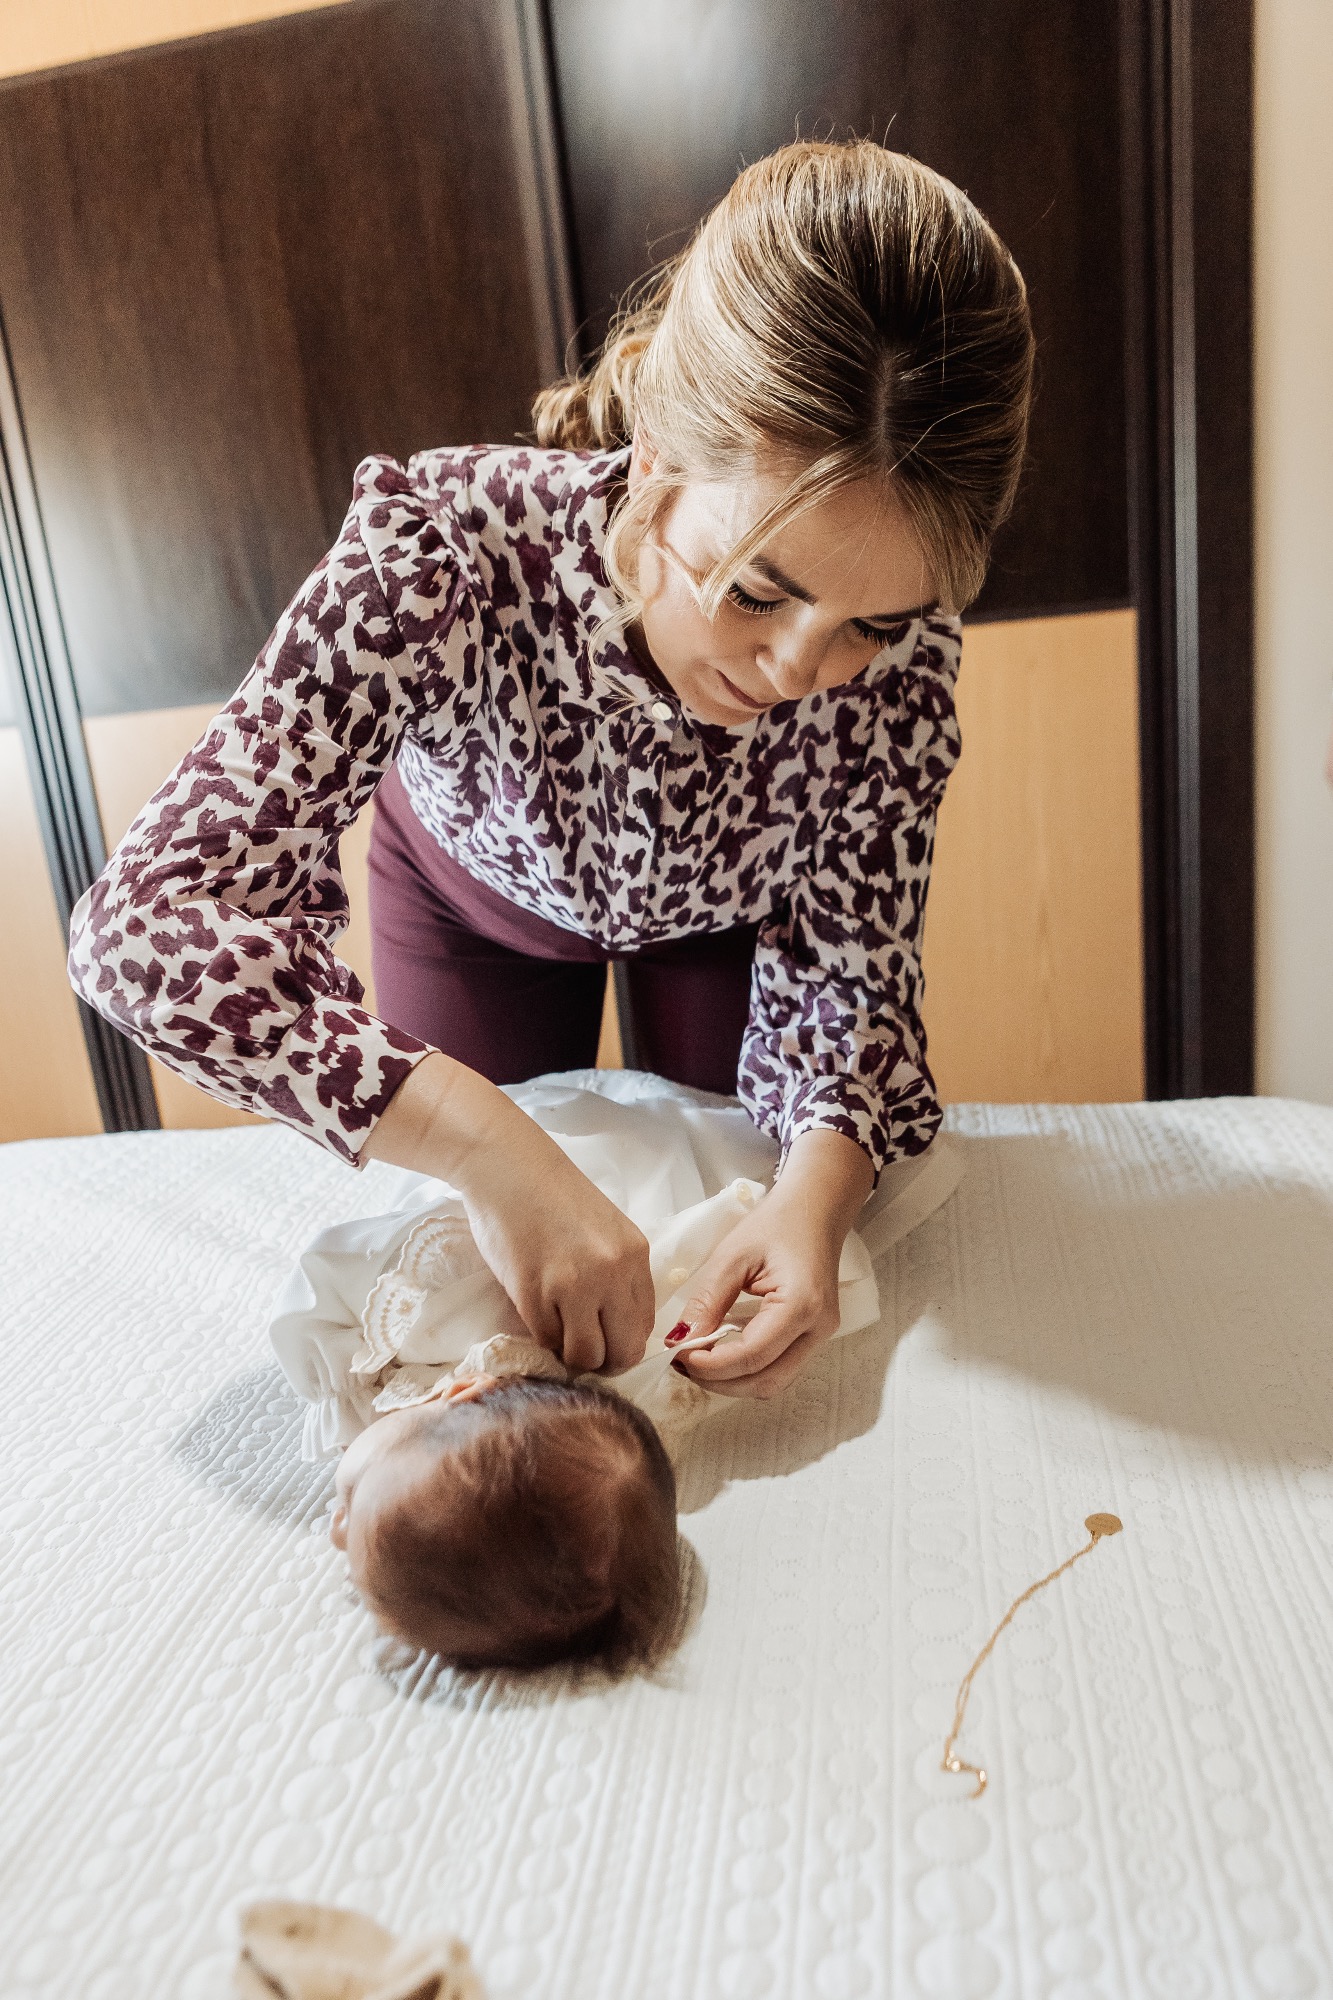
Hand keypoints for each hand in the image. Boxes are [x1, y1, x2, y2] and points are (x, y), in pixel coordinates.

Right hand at [361, 1054, 654, 1373]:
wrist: (507, 1167)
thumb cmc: (553, 1195)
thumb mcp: (607, 1231)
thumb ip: (618, 1276)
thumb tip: (615, 1330)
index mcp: (635, 1255)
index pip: (644, 1327)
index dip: (624, 1345)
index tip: (605, 1342)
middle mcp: (611, 1273)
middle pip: (621, 1351)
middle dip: (603, 1362)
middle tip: (582, 1352)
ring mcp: (573, 1285)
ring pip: (583, 1355)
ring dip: (569, 1354)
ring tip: (556, 1332)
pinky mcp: (533, 1293)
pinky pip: (546, 1339)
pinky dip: (541, 1336)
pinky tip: (536, 1312)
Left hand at [671, 1129, 872, 1399]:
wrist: (816, 1209)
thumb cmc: (777, 1223)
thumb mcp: (732, 1255)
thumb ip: (706, 1301)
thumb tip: (680, 1342)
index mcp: (802, 1303)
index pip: (753, 1355)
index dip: (711, 1364)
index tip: (677, 1355)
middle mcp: (818, 1328)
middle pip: (766, 1381)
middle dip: (720, 1381)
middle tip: (681, 1363)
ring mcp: (820, 1336)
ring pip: (773, 1382)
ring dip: (732, 1381)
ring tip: (697, 1361)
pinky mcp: (813, 1336)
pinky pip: (779, 1368)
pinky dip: (747, 1370)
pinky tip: (720, 1353)